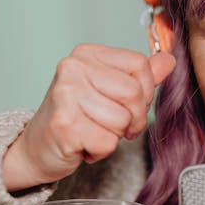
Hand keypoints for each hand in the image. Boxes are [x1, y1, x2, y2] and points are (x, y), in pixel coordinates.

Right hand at [1, 44, 175, 190]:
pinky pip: (107, 142)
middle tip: (113, 126)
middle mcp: (73, 68)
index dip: (145, 92)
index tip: (129, 106)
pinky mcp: (64, 124)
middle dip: (133, 119)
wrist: (36, 148)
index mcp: (87, 54)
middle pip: (134, 93)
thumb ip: (139, 76)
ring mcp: (66, 94)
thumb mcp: (108, 90)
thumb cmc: (74, 118)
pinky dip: (100, 151)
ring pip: (122, 120)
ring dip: (114, 136)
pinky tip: (83, 144)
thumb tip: (169, 60)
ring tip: (93, 132)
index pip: (140, 65)